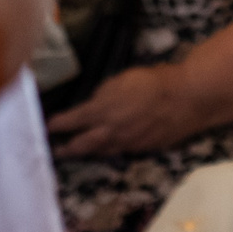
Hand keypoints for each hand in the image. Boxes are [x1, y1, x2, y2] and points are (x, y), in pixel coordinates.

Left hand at [47, 64, 205, 157]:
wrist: (186, 99)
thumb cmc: (154, 82)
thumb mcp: (123, 79)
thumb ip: (104, 93)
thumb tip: (94, 103)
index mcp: (103, 110)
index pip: (72, 120)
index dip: (58, 124)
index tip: (47, 126)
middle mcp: (111, 132)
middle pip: (82, 145)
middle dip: (66, 148)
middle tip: (54, 150)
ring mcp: (127, 144)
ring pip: (101, 151)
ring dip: (86, 152)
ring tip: (76, 152)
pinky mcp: (141, 149)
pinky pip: (120, 151)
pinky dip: (109, 149)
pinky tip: (105, 147)